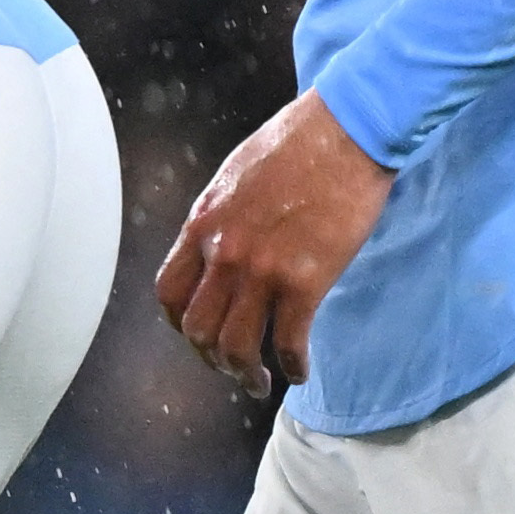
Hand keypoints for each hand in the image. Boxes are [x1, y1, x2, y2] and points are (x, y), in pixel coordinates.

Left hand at [153, 93, 389, 397]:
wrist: (346, 130)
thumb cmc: (298, 142)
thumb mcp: (235, 176)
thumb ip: (223, 217)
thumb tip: (222, 244)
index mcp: (202, 225)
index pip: (168, 292)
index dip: (179, 323)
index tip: (196, 335)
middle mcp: (223, 253)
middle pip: (197, 328)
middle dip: (210, 358)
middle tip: (230, 368)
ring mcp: (261, 270)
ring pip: (236, 345)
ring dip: (245, 374)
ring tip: (260, 383)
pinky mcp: (306, 280)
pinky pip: (289, 340)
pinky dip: (292, 365)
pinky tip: (299, 371)